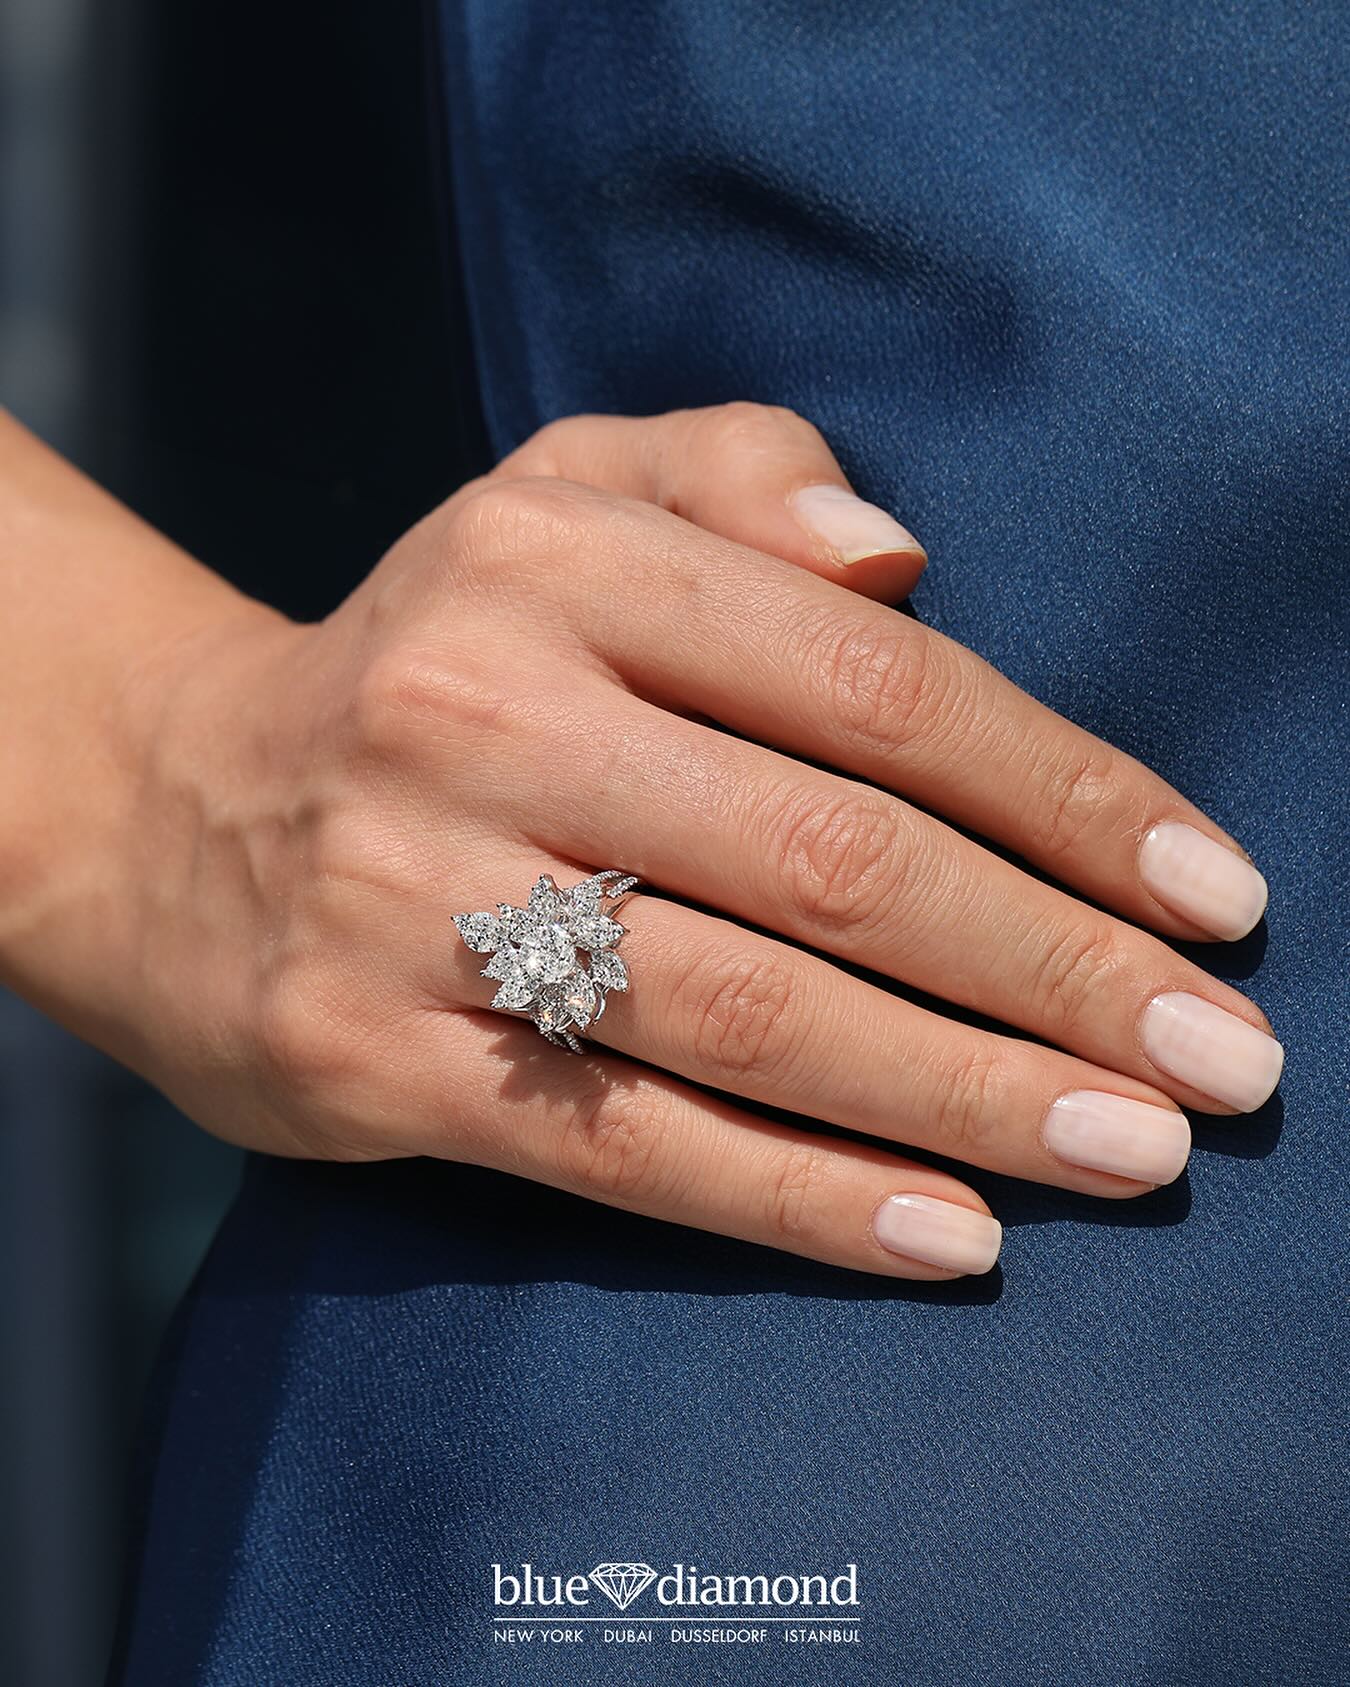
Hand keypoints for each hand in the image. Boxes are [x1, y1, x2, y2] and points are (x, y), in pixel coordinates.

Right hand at [100, 404, 1280, 1278]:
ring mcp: (423, 896)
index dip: (1066, 797)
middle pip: (837, 860)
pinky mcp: (377, 1055)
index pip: (876, 684)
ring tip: (1132, 1155)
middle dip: (1058, 970)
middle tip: (1226, 1064)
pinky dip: (799, 1197)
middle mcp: (488, 714)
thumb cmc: (432, 655)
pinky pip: (623, 1141)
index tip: (1213, 894)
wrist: (177, 807)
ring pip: (748, 1015)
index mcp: (561, 561)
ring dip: (968, 1095)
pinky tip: (948, 1236)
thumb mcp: (557, 497)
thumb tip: (904, 563)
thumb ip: (740, 476)